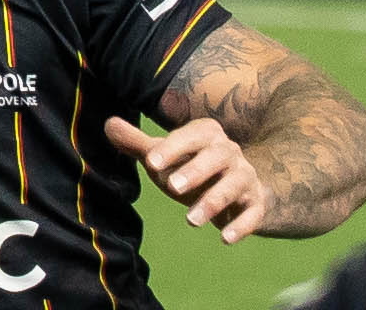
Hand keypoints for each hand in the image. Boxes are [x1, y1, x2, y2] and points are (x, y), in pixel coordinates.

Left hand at [108, 113, 269, 241]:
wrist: (236, 190)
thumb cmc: (193, 169)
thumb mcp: (166, 157)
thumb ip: (138, 144)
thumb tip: (108, 124)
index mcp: (207, 134)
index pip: (190, 135)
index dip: (172, 148)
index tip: (151, 162)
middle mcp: (231, 151)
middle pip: (217, 156)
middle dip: (195, 171)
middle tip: (172, 187)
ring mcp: (246, 177)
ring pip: (235, 185)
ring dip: (214, 201)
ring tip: (190, 220)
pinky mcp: (257, 203)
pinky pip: (254, 212)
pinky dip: (242, 225)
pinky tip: (225, 239)